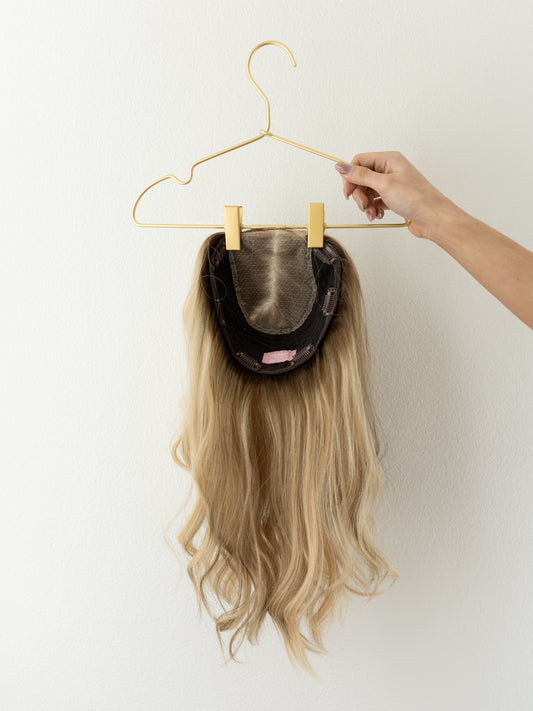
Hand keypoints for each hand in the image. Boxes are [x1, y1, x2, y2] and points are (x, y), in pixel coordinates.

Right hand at [334, 151, 458, 239]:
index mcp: (389, 160)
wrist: (433, 218)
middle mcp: (390, 170)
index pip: (359, 161)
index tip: (348, 191)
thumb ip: (360, 175)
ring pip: (368, 192)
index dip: (350, 176)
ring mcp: (392, 184)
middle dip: (359, 194)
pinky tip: (378, 215)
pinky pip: (376, 201)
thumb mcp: (384, 184)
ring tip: (372, 213)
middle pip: (362, 178)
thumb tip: (341, 166)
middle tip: (362, 205)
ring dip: (366, 204)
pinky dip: (373, 209)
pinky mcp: (394, 198)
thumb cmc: (416, 198)